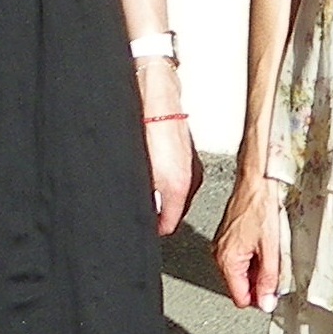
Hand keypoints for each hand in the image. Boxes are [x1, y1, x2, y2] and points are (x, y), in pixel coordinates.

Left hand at [145, 114, 199, 235]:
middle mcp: (192, 178)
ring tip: (149, 191)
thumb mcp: (139, 174)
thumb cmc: (149, 131)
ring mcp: (193, 165)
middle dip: (162, 214)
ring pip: (180, 192)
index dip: (155, 230)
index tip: (146, 231)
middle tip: (145, 214)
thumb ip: (142, 198)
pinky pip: (180, 175)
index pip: (170, 224)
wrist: (157, 102)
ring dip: (166, 196)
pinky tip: (155, 169)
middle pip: (177, 210)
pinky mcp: (189, 153)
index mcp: (179, 187)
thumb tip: (140, 212)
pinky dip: (169, 179)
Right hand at [213, 171, 286, 306]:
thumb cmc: (262, 206)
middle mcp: (219, 253)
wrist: (257, 180)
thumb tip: (267, 302)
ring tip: (274, 257)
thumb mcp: (272, 248)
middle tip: (278, 276)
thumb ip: (269, 278)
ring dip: (257, 271)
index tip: (272, 298)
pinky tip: (266, 247)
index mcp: (227, 260)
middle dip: (258, 285)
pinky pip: (240, 256)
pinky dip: (253, 257)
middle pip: (238, 284)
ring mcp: (222, 243)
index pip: (239, 297)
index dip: (258, 300)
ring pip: (240, 270)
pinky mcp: (228, 235)